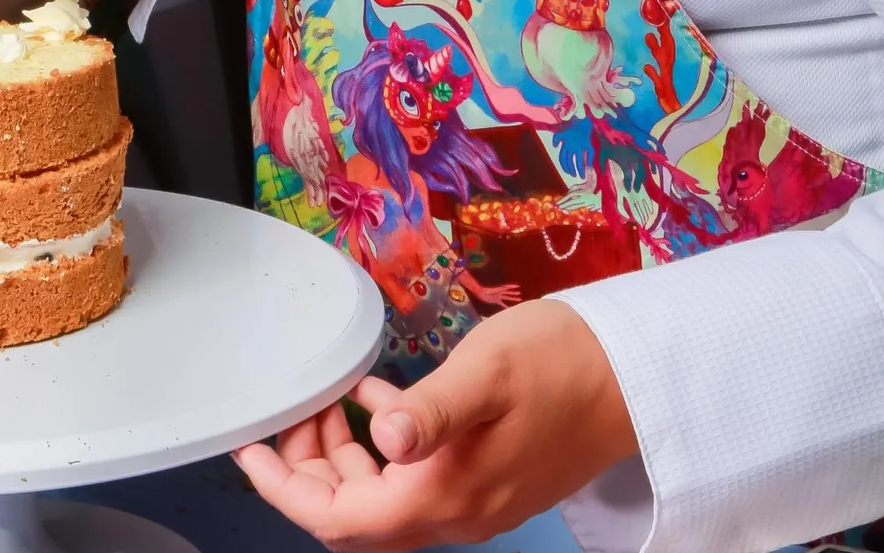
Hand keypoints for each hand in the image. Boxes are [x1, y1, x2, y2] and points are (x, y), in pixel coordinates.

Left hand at [234, 301, 636, 550]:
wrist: (634, 377)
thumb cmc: (560, 363)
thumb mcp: (487, 372)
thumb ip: (431, 407)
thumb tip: (384, 433)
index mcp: (446, 495)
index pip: (342, 519)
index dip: (285, 491)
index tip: (249, 452)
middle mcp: (457, 513)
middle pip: (356, 517)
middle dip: (309, 472)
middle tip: (293, 414)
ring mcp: (476, 502)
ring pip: (384, 499)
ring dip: (345, 458)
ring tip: (331, 399)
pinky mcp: (490, 481)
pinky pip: (415, 480)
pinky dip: (384, 448)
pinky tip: (381, 398)